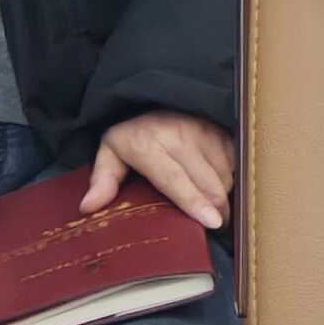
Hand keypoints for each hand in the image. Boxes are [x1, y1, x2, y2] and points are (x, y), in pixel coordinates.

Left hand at [84, 111, 232, 230]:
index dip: (193, 201)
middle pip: (207, 181)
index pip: (175, 178)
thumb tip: (87, 207)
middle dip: (217, 209)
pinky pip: (236, 162)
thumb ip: (102, 180)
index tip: (211, 222)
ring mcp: (205, 130)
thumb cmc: (132, 136)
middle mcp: (180, 135)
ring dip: (224, 195)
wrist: (153, 97)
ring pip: (225, 174)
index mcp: (148, 144)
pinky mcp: (222, 129)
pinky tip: (221, 186)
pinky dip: (232, 178)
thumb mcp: (109, 154)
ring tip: (216, 209)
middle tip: (216, 227)